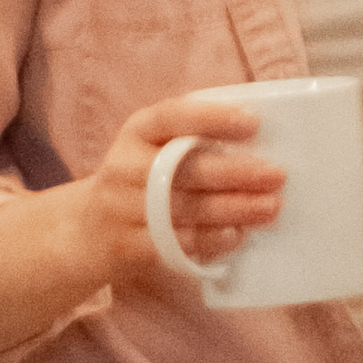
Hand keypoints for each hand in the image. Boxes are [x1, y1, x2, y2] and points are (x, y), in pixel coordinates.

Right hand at [82, 89, 282, 301]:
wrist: (86, 231)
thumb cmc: (137, 181)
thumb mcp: (150, 148)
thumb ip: (190, 139)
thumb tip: (258, 138)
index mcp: (136, 132)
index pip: (171, 116)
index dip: (212, 118)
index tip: (253, 123)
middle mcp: (125, 166)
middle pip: (185, 168)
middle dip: (236, 172)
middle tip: (276, 175)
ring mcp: (123, 209)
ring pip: (187, 209)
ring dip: (234, 209)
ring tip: (270, 207)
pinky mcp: (128, 246)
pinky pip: (177, 243)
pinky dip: (212, 240)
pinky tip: (238, 236)